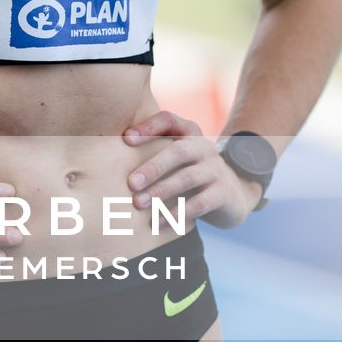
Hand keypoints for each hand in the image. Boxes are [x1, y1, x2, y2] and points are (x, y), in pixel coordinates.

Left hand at [123, 110, 261, 230]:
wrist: (232, 193)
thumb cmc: (190, 172)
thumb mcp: (178, 157)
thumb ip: (154, 150)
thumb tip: (109, 159)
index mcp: (190, 133)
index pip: (169, 120)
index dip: (149, 126)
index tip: (126, 139)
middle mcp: (205, 147)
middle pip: (179, 151)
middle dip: (153, 167)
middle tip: (131, 183)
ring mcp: (216, 169)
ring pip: (188, 178)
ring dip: (161, 191)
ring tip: (139, 204)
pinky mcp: (223, 193)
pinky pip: (200, 203)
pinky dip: (178, 213)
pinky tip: (159, 221)